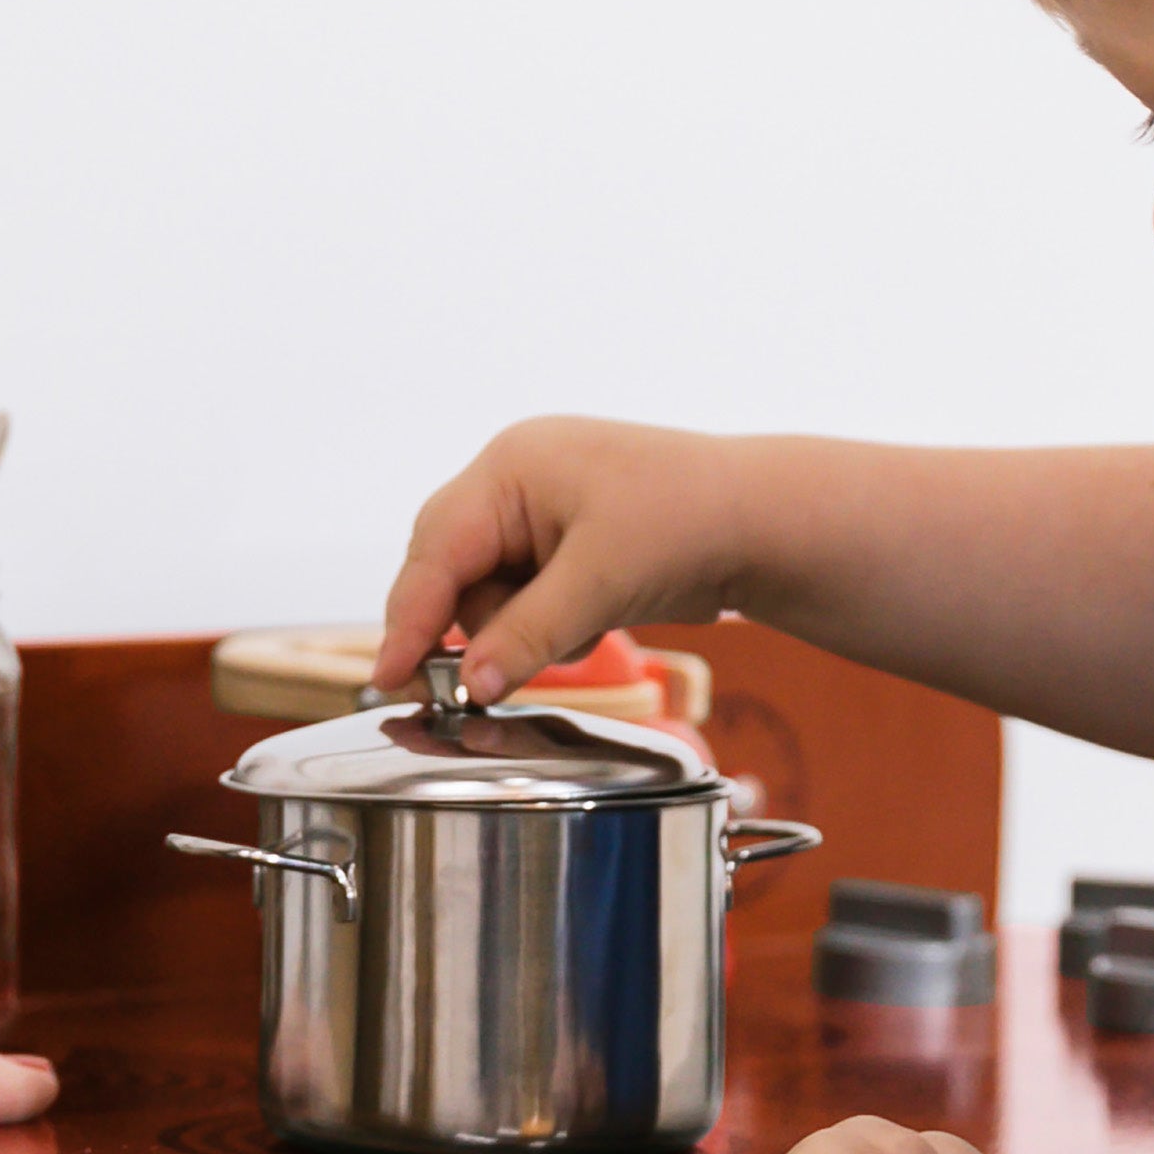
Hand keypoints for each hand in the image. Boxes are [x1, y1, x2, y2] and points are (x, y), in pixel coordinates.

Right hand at [375, 417, 757, 700]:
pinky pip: (527, 598)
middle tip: (472, 685)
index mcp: (510, 468)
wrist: (765, 521)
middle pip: (451, 571)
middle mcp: (516, 483)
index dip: (408, 620)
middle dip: (473, 626)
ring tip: (584, 627)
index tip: (389, 677)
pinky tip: (595, 620)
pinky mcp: (569, 546)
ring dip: (520, 630)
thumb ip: (525, 636)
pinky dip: (549, 625)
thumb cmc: (688, 521)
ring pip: (489, 594)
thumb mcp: (600, 584)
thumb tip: (469, 685)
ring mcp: (542, 513)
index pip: (435, 550)